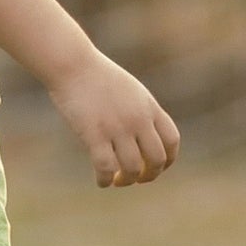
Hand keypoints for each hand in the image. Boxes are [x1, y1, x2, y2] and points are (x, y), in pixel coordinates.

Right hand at [47, 49, 179, 188]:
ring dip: (126, 180)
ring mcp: (117, 127)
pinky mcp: (94, 134)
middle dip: (149, 175)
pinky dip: (105, 180)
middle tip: (137, 178)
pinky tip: (101, 181)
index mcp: (149, 107)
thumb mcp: (130, 91)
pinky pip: (105, 168)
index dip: (168, 160)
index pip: (172, 141)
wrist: (73, 64)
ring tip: (117, 180)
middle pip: (156, 159)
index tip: (157, 167)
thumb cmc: (98, 77)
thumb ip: (142, 112)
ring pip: (132, 168)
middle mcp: (138, 119)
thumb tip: (146, 137)